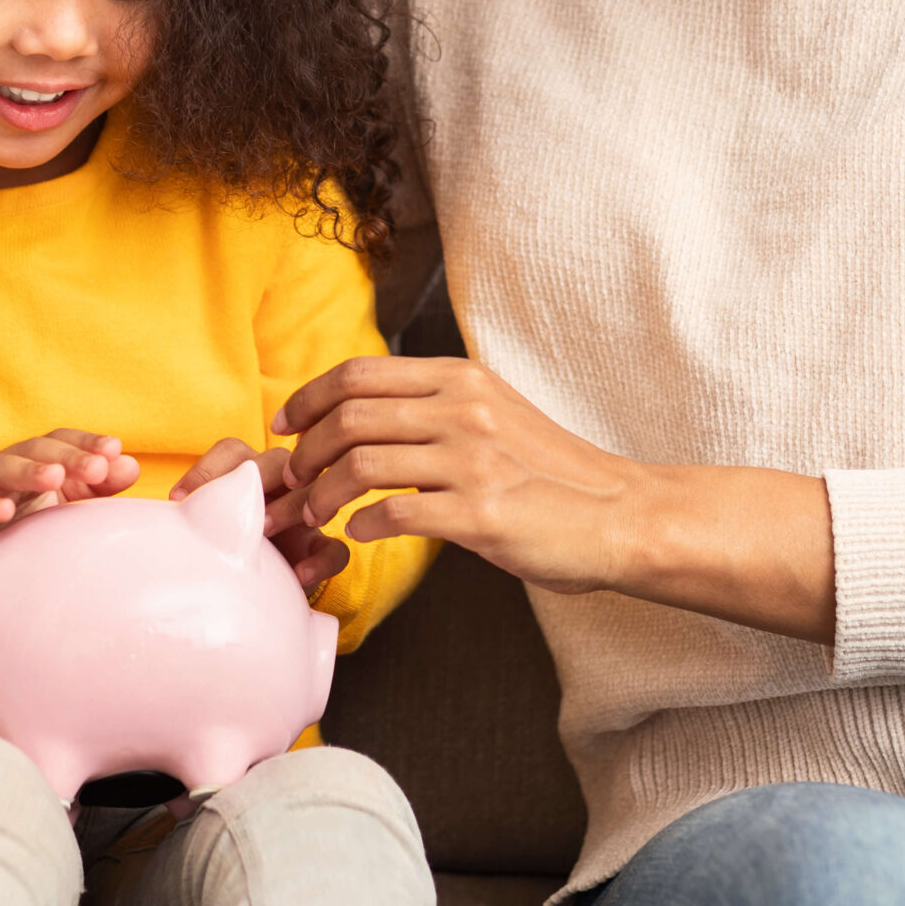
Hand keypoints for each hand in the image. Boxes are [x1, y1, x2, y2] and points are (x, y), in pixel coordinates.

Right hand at [0, 431, 140, 577]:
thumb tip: (130, 465)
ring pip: (2, 469)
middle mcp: (7, 464)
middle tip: (97, 467)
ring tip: (54, 477)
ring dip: (29, 471)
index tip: (115, 449)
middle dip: (68, 456)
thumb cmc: (9, 516)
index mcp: (32, 460)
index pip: (61, 440)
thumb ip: (94, 486)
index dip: (86, 442)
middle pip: (37, 450)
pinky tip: (4, 511)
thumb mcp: (54, 502)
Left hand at [173, 438, 349, 592]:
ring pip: (310, 493)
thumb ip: (172, 524)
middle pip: (276, 460)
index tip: (178, 499)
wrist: (251, 604)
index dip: (208, 468)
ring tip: (267, 533)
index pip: (232, 452)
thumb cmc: (213, 557)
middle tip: (234, 506)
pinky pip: (335, 548)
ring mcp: (303, 515)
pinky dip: (321, 560)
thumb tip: (127, 524)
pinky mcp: (321, 550)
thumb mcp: (190, 536)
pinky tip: (300, 578)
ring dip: (289, 508)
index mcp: (242, 475)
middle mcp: (276, 486)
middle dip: (256, 478)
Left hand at [273, 356, 639, 595]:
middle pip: (350, 415)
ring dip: (324, 492)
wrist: (620, 514)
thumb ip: (437, 404)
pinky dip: (363, 526)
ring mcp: (474, 461)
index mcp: (461, 378)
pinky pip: (396, 515)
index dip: (308, 397)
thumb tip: (364, 410)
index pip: (359, 371)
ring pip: (362, 464)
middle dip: (305, 450)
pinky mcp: (482, 513)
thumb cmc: (551, 472)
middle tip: (294, 478)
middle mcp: (464, 409)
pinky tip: (361, 534)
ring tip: (318, 512)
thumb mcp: (495, 411)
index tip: (284, 423)